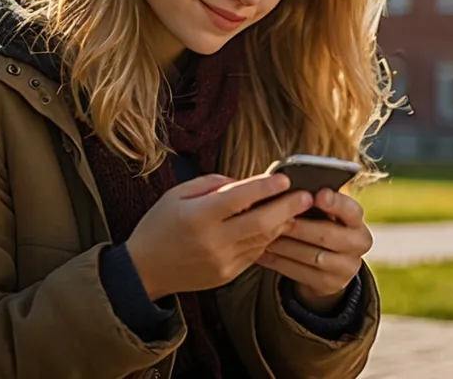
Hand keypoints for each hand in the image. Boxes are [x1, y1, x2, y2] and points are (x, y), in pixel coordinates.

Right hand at [125, 173, 314, 300]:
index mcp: (198, 216)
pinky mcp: (228, 274)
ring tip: (299, 208)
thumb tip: (245, 182)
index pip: (239, 198)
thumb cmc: (160, 225)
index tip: (286, 179)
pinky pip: (256, 253)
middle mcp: (213, 240)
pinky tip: (277, 225)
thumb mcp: (177, 194)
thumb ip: (212, 184)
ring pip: (263, 239)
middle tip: (307, 196)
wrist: (145, 270)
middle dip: (288, 207)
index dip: (265, 188)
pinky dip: (268, 237)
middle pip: (261, 222)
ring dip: (283, 223)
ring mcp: (222, 261)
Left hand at [257, 189, 372, 313]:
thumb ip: (313, 202)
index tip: (317, 195)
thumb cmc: (320, 226)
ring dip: (283, 244)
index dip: (335, 203)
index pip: (351, 210)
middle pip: (327, 235)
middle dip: (298, 226)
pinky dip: (277, 261)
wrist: (329, 266)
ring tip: (261, 234)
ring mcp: (346, 268)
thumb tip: (288, 189)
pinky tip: (261, 253)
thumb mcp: (325, 214)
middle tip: (275, 216)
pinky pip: (299, 272)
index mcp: (357, 221)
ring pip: (310, 255)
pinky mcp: (330, 285)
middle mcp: (358, 244)